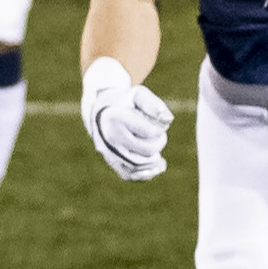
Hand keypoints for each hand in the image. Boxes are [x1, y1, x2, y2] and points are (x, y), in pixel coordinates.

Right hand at [79, 55, 173, 180]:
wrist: (99, 111)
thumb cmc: (123, 101)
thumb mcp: (137, 94)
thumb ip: (154, 104)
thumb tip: (168, 120)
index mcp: (116, 118)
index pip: (150, 132)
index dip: (161, 128)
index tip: (158, 122)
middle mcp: (110, 137)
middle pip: (147, 150)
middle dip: (159, 142)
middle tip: (158, 134)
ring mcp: (109, 152)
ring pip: (140, 165)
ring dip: (154, 158)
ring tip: (157, 146)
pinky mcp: (111, 162)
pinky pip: (129, 174)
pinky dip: (146, 174)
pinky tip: (158, 166)